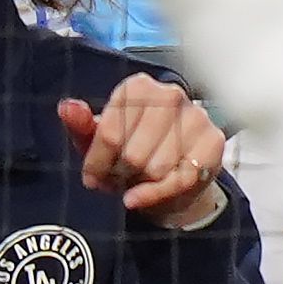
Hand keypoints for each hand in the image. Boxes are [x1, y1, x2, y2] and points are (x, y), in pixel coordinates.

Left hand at [58, 74, 227, 229]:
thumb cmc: (130, 151)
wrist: (170, 177)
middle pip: (132, 153)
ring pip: (156, 168)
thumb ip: (80, 125)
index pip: (109, 134)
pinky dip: (156, 194)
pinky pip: (179, 180)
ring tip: (139, 178)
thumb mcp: (98, 140)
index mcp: (138, 87)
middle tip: (121, 176)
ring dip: (141, 182)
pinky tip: (142, 196)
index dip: (96, 162)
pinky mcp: (214, 142)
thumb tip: (68, 107)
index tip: (93, 174)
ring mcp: (196, 116)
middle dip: (121, 173)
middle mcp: (170, 94)